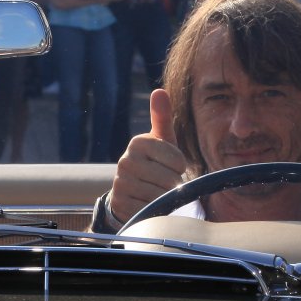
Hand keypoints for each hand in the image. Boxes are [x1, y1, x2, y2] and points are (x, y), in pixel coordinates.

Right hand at [106, 88, 186, 224]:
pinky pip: (149, 209)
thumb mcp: (162, 141)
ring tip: (156, 191)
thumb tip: (159, 91)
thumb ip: (162, 117)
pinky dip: (153, 209)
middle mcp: (125, 161)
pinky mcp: (119, 203)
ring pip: (159, 196)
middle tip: (164, 181)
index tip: (173, 166)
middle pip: (169, 179)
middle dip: (173, 184)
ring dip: (164, 198)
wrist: (133, 190)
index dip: (180, 167)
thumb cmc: (155, 162)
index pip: (176, 159)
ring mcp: (120, 183)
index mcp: (138, 142)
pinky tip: (147, 201)